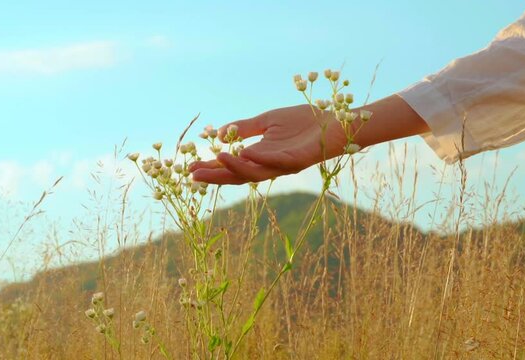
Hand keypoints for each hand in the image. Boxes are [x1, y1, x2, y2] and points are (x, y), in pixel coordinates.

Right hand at [190, 104, 347, 184]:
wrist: (335, 121)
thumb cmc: (304, 122)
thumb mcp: (267, 121)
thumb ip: (244, 127)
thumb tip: (219, 133)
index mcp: (261, 156)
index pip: (232, 166)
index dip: (211, 168)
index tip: (189, 169)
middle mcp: (270, 165)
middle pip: (238, 175)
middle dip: (216, 176)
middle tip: (193, 175)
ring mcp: (283, 164)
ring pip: (255, 173)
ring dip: (234, 168)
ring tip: (216, 160)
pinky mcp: (297, 160)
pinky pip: (274, 163)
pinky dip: (258, 159)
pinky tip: (243, 153)